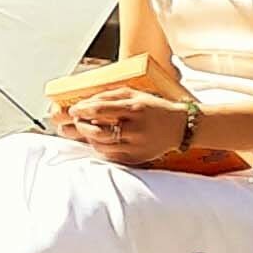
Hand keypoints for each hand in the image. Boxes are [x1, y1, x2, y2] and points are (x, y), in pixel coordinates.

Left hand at [55, 88, 192, 164]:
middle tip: (77, 121)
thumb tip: (84, 103)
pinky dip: (101, 147)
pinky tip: (101, 139)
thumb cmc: (153, 107)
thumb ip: (108, 96)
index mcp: (134, 109)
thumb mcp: (133, 94)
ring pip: (101, 146)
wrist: (179, 128)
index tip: (73, 110)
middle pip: (97, 132)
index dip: (81, 110)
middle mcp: (135, 130)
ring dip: (89, 138)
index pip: (99, 110)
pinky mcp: (137, 159)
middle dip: (81, 126)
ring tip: (88, 129)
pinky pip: (110, 156)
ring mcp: (136, 147)